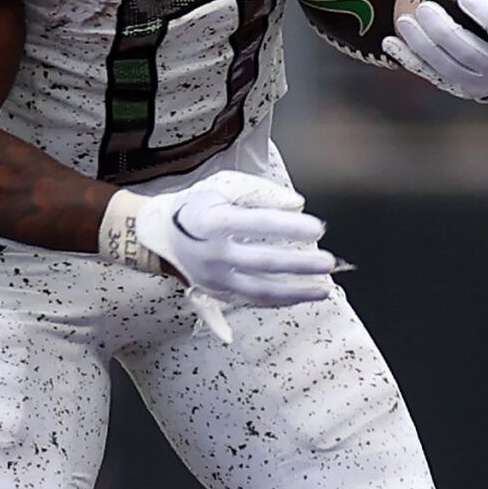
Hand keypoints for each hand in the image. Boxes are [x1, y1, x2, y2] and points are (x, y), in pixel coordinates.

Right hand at [102, 171, 336, 343]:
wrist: (158, 235)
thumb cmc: (198, 206)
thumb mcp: (224, 186)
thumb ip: (261, 192)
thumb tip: (297, 204)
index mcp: (209, 221)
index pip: (254, 223)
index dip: (287, 226)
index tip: (317, 228)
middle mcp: (210, 252)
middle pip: (261, 263)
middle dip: (299, 265)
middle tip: (329, 263)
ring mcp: (212, 278)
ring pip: (258, 291)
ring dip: (295, 292)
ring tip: (324, 288)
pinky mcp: (216, 293)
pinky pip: (252, 302)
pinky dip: (280, 301)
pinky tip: (303, 296)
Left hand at [385, 0, 487, 101]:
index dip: (486, 14)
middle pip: (468, 52)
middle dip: (443, 32)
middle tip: (424, 8)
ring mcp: (475, 83)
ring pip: (445, 66)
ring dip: (422, 45)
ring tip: (404, 20)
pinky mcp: (454, 88)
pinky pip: (428, 75)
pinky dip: (407, 59)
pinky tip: (389, 43)